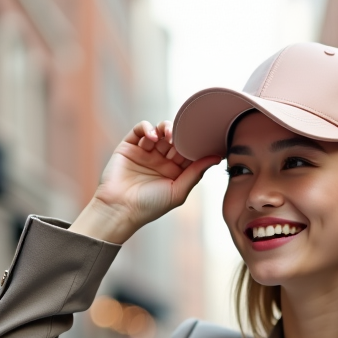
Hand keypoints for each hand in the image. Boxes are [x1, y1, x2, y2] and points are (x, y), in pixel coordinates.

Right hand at [70, 120, 219, 243]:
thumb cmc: (150, 206)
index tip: (205, 139)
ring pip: (159, 131)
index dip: (196, 144)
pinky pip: (140, 129)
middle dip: (182, 134)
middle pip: (175, 138)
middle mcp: (160, 160)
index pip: (188, 151)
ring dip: (166, 128)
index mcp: (174, 171)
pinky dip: (147, 128)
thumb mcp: (178, 191)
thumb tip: (217, 157)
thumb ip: (196, 173)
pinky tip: (152, 137)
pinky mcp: (128, 146)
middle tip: (185, 135)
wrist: (120, 210)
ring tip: (168, 136)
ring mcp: (145, 151)